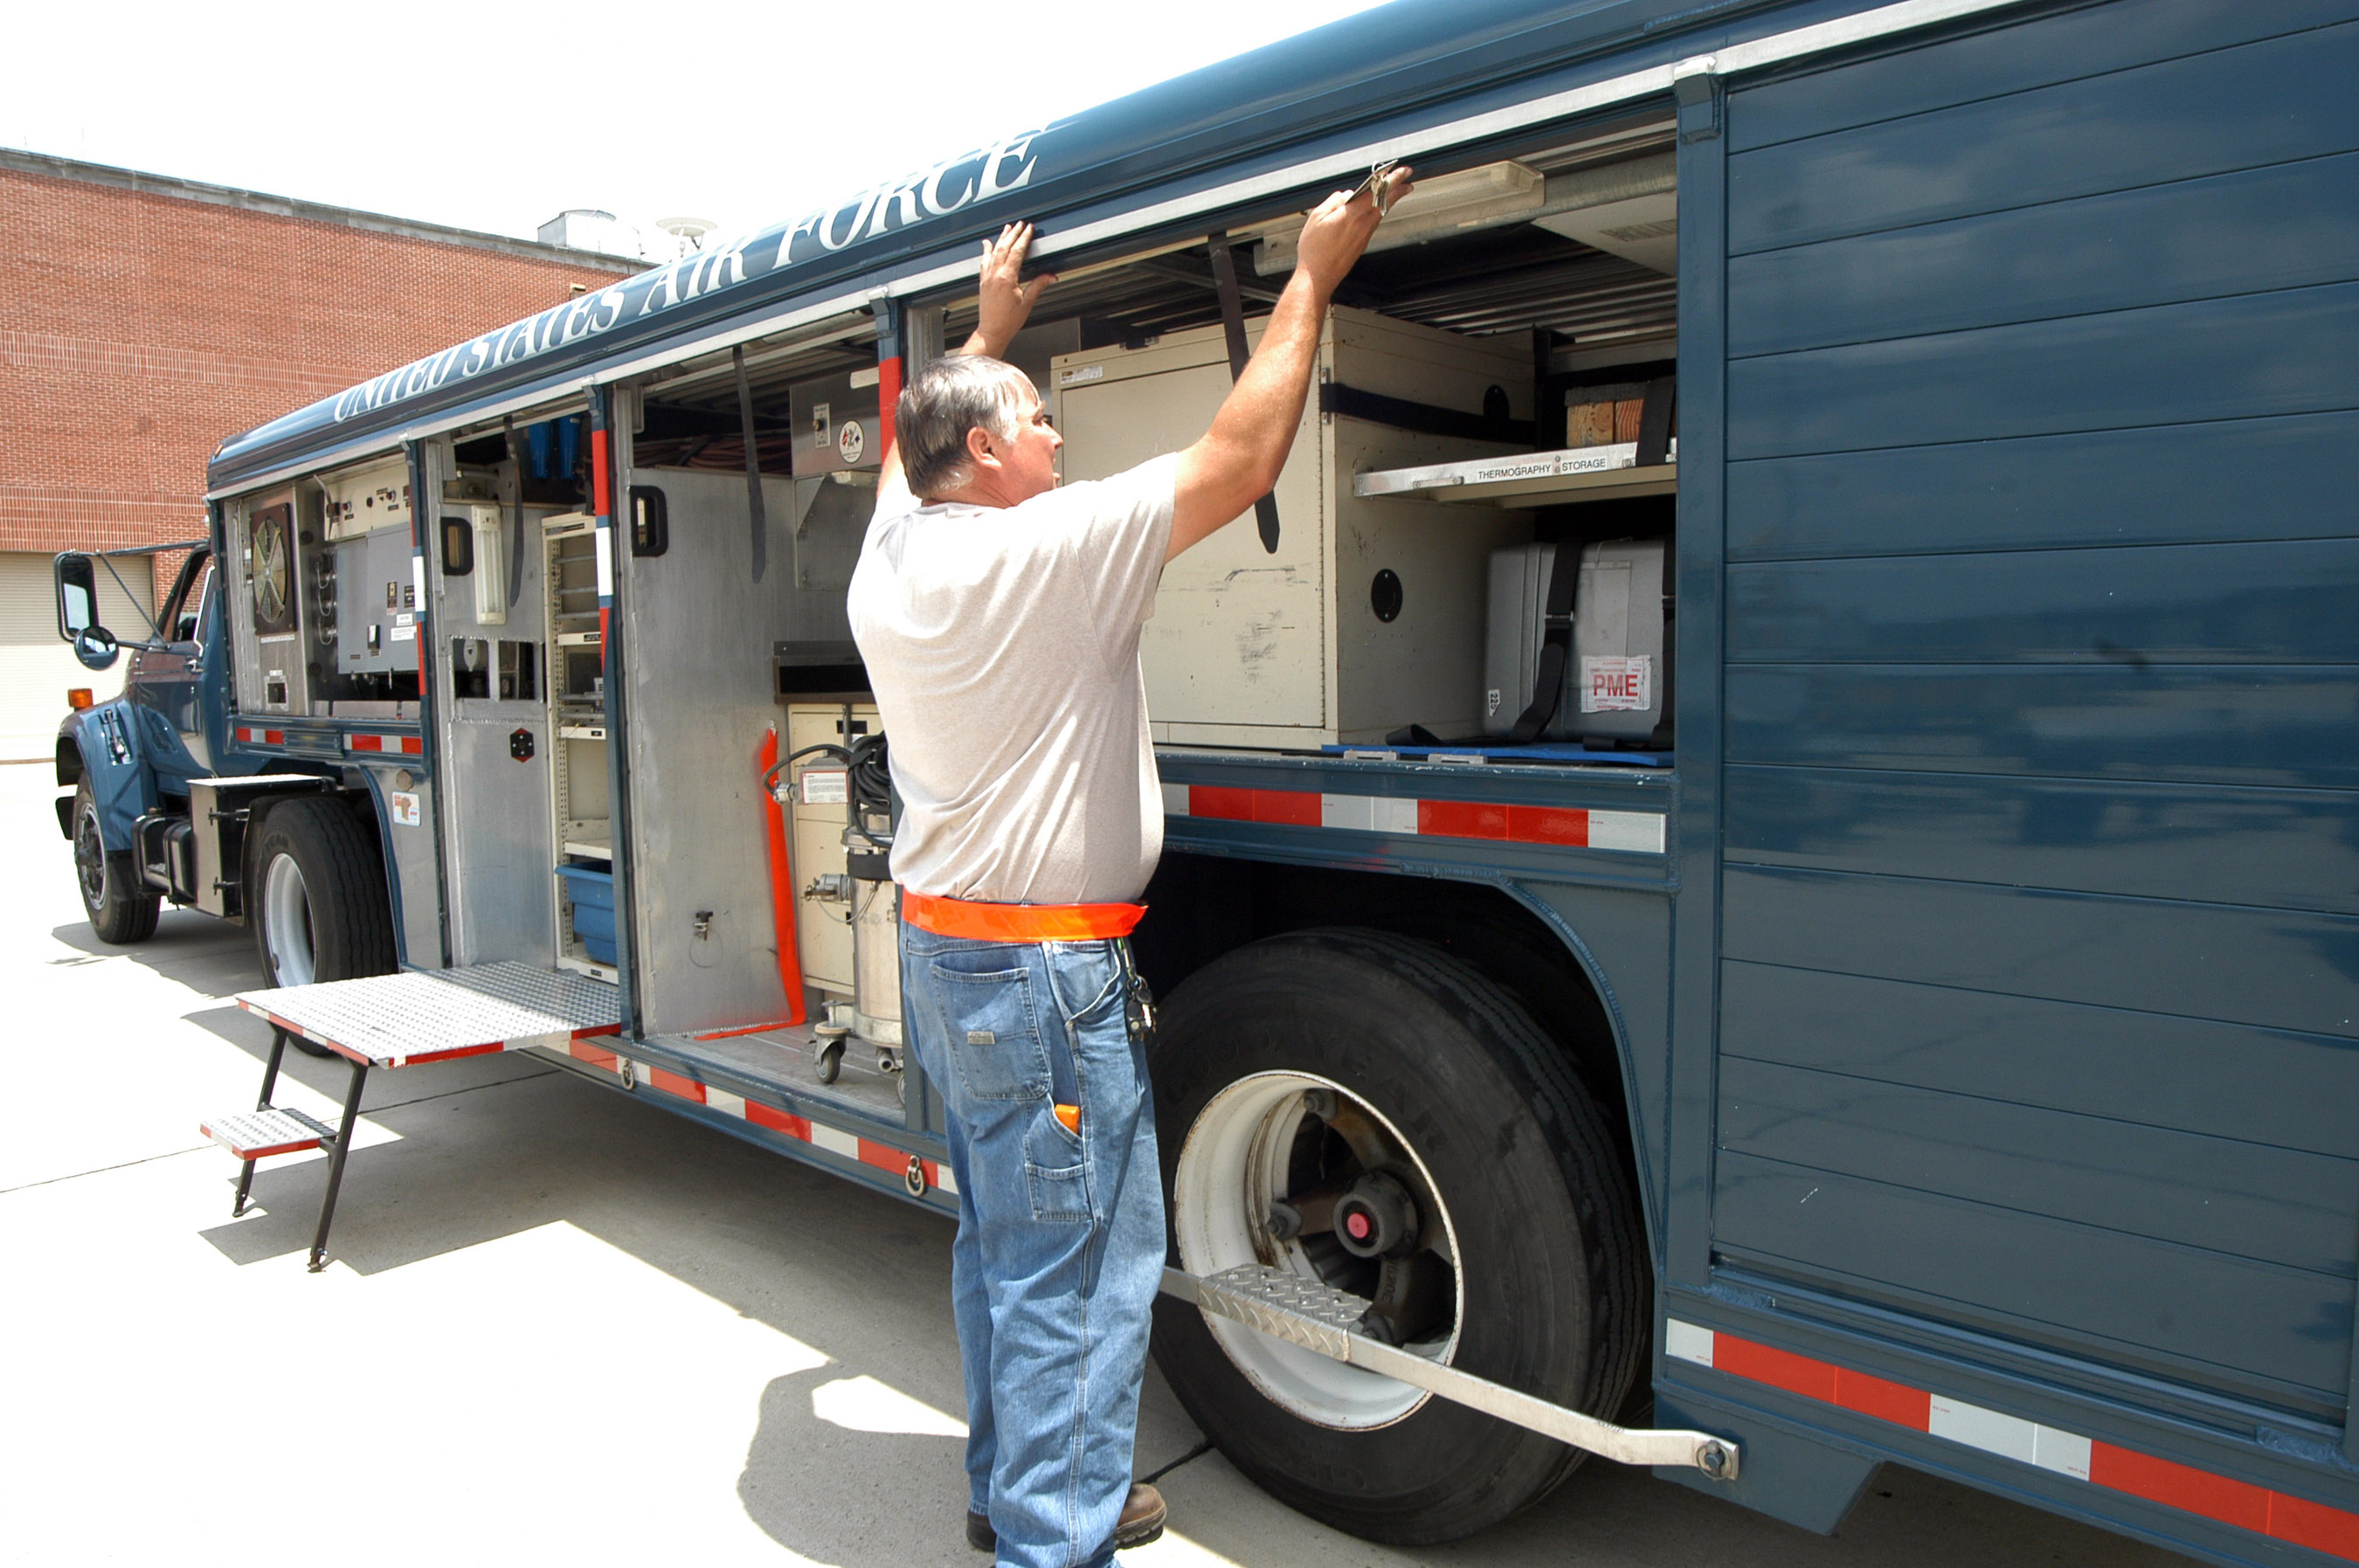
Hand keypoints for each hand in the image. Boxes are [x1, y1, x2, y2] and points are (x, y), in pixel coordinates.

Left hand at [965, 222, 1056, 357]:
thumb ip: (1038, 286)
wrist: (992, 331)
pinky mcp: (983, 282)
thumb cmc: (1008, 321)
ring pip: (994, 252)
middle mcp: (995, 275)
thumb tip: (1051, 276)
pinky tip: (987, 243)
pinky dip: (986, 251)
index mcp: (1007, 278)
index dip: (1024, 238)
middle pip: (1005, 247)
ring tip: (1007, 228)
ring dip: (1001, 238)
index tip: (1029, 229)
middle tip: (1020, 224)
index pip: (1017, 252)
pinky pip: (984, 261)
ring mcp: (987, 277)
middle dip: (1013, 234)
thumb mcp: (1027, 302)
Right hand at [1293, 165, 1413, 296]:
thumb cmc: (1314, 250)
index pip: (1378, 191)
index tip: (1403, 171)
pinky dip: (1375, 213)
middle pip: (1385, 202)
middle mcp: (1363, 225)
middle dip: (1398, 190)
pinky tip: (1371, 210)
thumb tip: (1345, 195)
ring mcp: (1364, 236)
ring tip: (1390, 192)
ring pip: (1379, 213)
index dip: (1393, 179)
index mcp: (1352, 214)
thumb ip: (1333, 201)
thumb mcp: (1317, 217)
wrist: (1318, 277)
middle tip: (1408, 181)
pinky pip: (1371, 223)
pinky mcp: (1362, 245)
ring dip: (1386, 201)